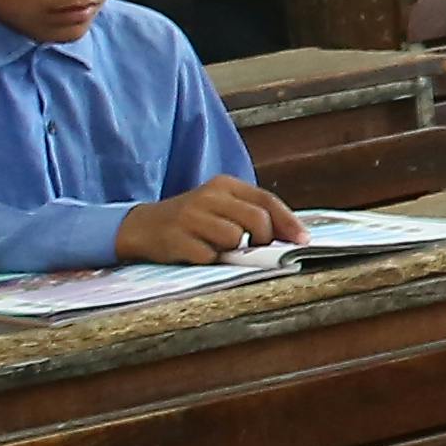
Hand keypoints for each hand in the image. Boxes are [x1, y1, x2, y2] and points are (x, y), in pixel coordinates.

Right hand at [117, 180, 308, 265]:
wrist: (142, 226)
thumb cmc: (192, 220)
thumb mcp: (221, 207)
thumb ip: (252, 214)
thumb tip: (292, 235)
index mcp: (224, 185)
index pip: (266, 200)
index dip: (288, 222)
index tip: (302, 240)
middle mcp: (207, 196)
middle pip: (256, 220)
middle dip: (263, 239)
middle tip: (254, 248)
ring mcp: (190, 216)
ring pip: (234, 238)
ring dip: (232, 251)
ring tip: (216, 247)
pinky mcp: (176, 238)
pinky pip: (209, 256)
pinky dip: (209, 260)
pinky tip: (196, 253)